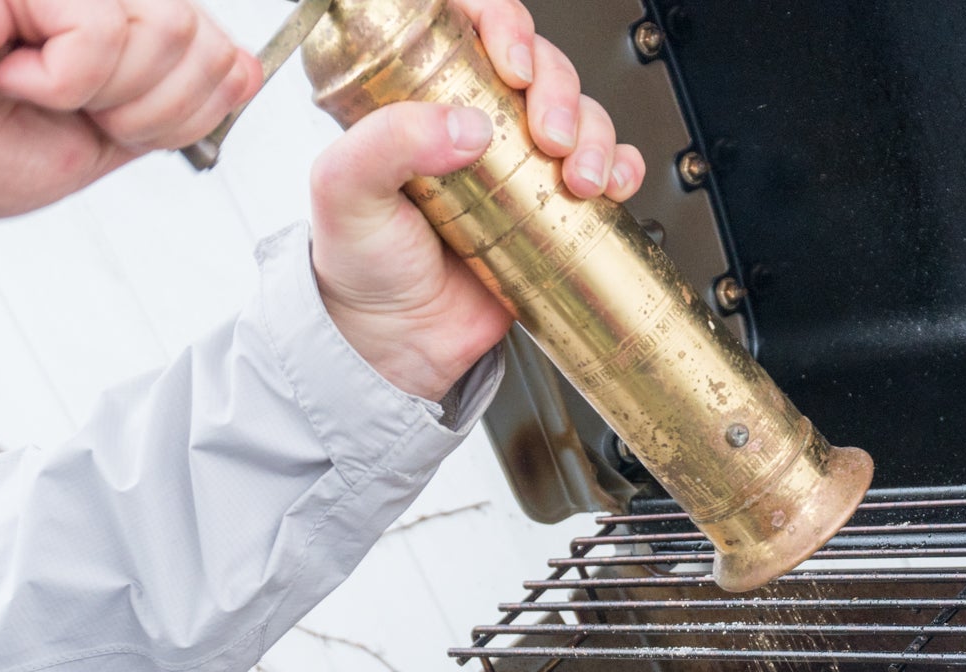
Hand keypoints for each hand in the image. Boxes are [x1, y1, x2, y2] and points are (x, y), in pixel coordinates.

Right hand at [0, 0, 261, 219]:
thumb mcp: (107, 136)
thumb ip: (177, 99)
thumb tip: (245, 67)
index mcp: (103, 11)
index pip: (212, 40)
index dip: (187, 105)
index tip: (114, 126)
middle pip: (200, 33)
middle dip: (152, 106)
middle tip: (74, 112)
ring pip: (169, 27)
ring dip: (111, 93)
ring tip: (38, 91)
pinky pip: (107, 29)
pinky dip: (65, 78)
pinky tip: (8, 71)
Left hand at [308, 0, 645, 403]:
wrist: (395, 345)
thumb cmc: (358, 265)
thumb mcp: (344, 191)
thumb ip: (389, 143)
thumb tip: (466, 125)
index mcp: (420, 95)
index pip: (468, 24)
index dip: (502, 25)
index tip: (511, 65)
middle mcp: (476, 120)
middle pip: (539, 65)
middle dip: (559, 91)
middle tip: (549, 137)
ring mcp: (520, 163)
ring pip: (580, 113)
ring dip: (594, 135)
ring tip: (580, 180)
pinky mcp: (552, 207)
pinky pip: (605, 168)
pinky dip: (621, 168)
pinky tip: (611, 187)